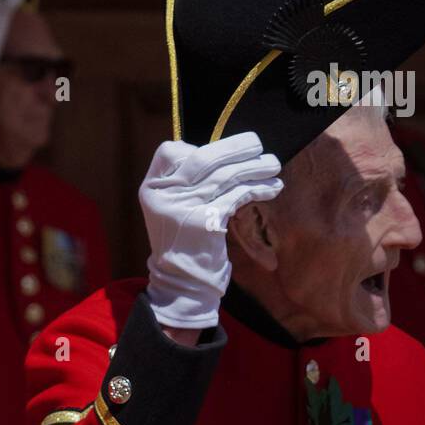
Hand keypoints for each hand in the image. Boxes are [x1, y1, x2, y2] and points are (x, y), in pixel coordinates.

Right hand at [140, 132, 282, 328]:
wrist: (180, 281)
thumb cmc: (182, 240)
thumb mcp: (170, 207)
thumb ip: (184, 182)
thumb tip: (224, 152)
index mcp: (151, 188)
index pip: (169, 151)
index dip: (194, 148)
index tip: (217, 156)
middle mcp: (163, 195)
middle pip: (202, 159)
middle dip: (234, 148)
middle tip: (257, 143)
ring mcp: (182, 208)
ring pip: (225, 176)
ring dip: (254, 167)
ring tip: (274, 163)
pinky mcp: (205, 222)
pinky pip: (236, 195)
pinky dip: (257, 189)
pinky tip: (272, 187)